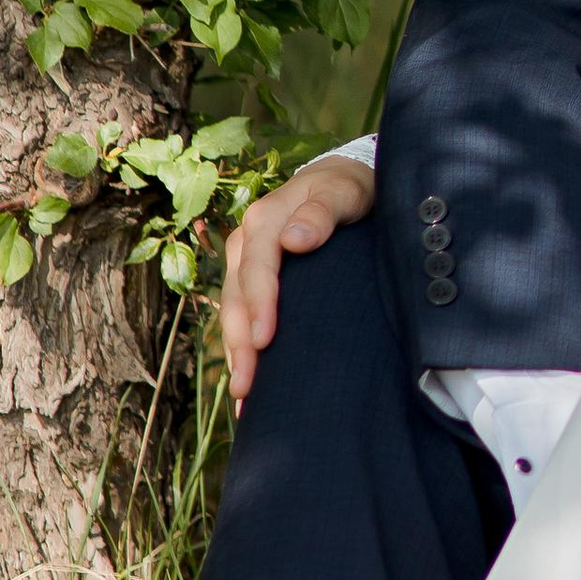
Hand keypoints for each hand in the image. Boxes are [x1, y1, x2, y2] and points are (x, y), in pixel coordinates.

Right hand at [219, 155, 376, 406]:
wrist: (341, 183)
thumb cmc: (347, 189)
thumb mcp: (344, 191)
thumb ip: (324, 210)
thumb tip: (295, 240)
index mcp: (265, 219)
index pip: (257, 267)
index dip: (259, 304)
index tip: (265, 340)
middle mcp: (247, 243)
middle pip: (237, 297)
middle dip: (240, 342)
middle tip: (248, 387)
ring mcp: (245, 264)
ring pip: (233, 312)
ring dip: (236, 353)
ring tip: (244, 396)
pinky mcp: (252, 282)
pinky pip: (240, 316)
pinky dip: (242, 348)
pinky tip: (249, 384)